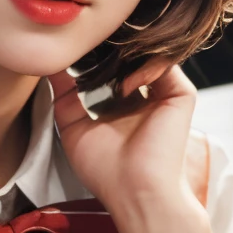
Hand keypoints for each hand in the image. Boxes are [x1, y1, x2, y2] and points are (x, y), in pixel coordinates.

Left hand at [51, 63, 196, 225]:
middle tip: (87, 41)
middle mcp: (142, 97)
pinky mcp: (180, 95)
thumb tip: (52, 65)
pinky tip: (125, 86)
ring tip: (103, 55)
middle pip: (126, 58)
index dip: (90, 57)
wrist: (136, 191)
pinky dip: (144, 66)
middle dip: (107, 48)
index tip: (72, 47)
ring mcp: (162, 94)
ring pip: (145, 56)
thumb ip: (63, 95)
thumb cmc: (105, 170)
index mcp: (119, 105)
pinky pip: (164, 65)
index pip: (106, 69)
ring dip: (125, 52)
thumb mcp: (71, 127)